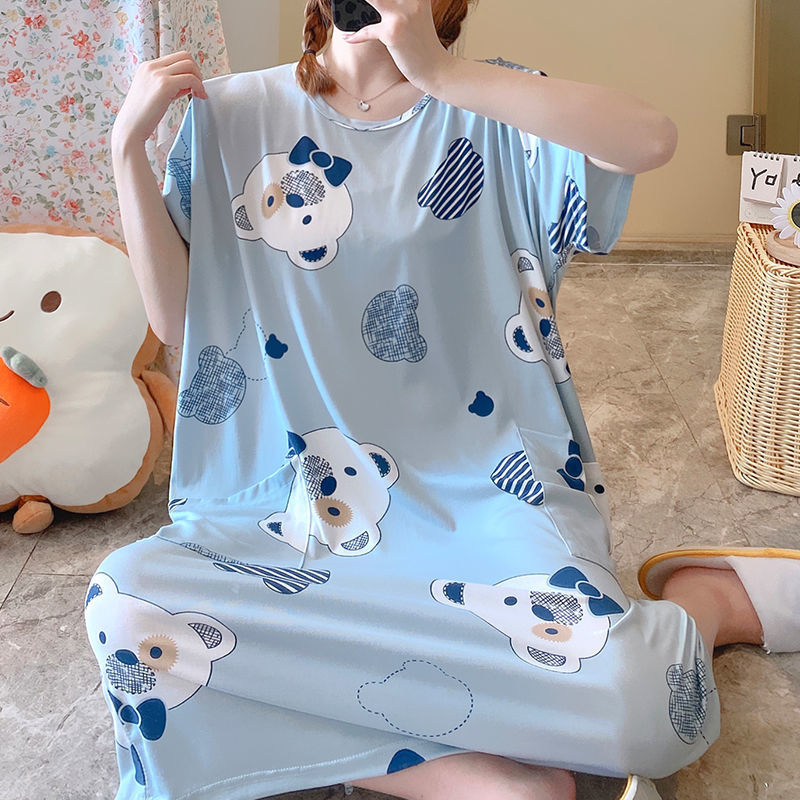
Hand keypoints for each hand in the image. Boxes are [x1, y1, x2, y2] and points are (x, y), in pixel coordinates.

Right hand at [111, 50, 207, 151]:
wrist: (130, 127)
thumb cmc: (142, 116)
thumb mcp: (154, 94)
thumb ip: (169, 85)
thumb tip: (187, 85)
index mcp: (148, 67)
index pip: (176, 58)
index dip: (188, 70)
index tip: (191, 86)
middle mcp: (152, 66)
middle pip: (185, 56)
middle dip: (196, 71)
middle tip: (198, 88)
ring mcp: (158, 74)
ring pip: (189, 65)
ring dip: (199, 79)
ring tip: (199, 94)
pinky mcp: (165, 84)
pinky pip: (191, 79)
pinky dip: (199, 87)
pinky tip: (198, 98)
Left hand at [340, 0, 454, 93]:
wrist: (435, 69)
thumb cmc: (422, 43)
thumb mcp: (416, 14)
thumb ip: (398, 4)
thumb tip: (371, 4)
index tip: (370, 3)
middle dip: (361, 1)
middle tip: (349, 3)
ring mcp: (402, 15)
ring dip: (353, 4)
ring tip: (346, 7)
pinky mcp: (393, 33)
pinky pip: (367, 30)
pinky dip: (355, 35)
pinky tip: (348, 37)